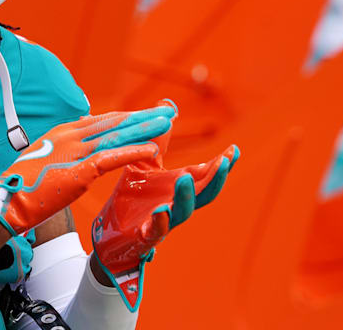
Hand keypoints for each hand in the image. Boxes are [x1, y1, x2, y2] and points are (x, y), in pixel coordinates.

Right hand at [0, 107, 176, 236]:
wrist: (5, 199)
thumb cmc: (21, 184)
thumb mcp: (43, 159)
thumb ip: (62, 148)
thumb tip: (76, 139)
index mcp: (62, 132)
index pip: (101, 120)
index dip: (126, 117)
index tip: (146, 113)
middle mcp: (70, 136)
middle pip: (114, 122)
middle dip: (142, 117)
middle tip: (167, 111)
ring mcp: (74, 152)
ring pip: (117, 135)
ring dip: (144, 128)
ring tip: (167, 123)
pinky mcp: (79, 171)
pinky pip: (113, 158)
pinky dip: (134, 151)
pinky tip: (153, 149)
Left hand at [91, 123, 238, 310]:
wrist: (108, 232)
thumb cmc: (132, 197)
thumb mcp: (144, 162)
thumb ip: (159, 138)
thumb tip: (169, 106)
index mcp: (177, 186)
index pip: (205, 174)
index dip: (222, 164)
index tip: (235, 149)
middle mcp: (175, 204)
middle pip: (203, 194)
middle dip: (216, 179)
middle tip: (224, 161)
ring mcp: (163, 222)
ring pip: (182, 212)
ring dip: (186, 196)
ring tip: (185, 178)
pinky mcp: (144, 236)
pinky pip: (156, 232)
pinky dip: (161, 222)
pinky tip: (162, 211)